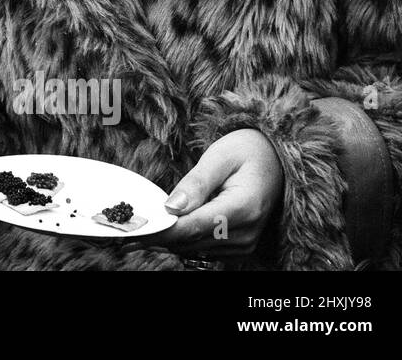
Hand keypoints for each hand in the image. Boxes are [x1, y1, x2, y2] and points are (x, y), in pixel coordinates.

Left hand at [143, 128, 284, 259]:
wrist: (275, 160)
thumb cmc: (247, 151)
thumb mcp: (220, 156)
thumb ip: (196, 183)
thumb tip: (171, 207)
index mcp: (244, 207)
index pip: (194, 227)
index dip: (161, 231)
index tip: (133, 229)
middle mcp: (246, 232)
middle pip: (191, 241)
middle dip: (157, 235)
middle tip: (126, 227)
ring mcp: (244, 243)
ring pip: (194, 249)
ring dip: (167, 240)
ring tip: (139, 227)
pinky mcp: (238, 247)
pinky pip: (202, 249)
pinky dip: (181, 241)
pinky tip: (164, 228)